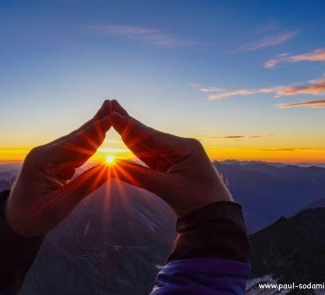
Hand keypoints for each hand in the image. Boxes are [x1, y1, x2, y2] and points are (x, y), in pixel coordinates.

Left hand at [5, 101, 112, 236]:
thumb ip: (86, 185)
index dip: (94, 131)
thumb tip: (110, 168)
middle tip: (112, 104)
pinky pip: (75, 152)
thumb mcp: (61, 205)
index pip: (74, 143)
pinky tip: (100, 132)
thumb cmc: (33, 216)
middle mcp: (44, 153)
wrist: (15, 222)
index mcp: (41, 160)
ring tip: (109, 113)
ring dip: (94, 129)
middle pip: (76, 137)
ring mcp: (48, 157)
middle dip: (95, 122)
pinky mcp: (54, 163)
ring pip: (77, 142)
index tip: (110, 118)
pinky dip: (90, 143)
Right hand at [110, 100, 232, 217]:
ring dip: (129, 132)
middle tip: (110, 103)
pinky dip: (135, 149)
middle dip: (128, 122)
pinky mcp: (171, 166)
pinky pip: (149, 157)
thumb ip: (140, 176)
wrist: (214, 217)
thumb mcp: (168, 189)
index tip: (113, 114)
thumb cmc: (198, 202)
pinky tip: (124, 136)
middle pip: (148, 135)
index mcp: (185, 148)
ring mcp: (175, 156)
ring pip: (146, 145)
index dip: (130, 126)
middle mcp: (180, 148)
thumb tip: (114, 166)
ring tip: (114, 115)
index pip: (151, 136)